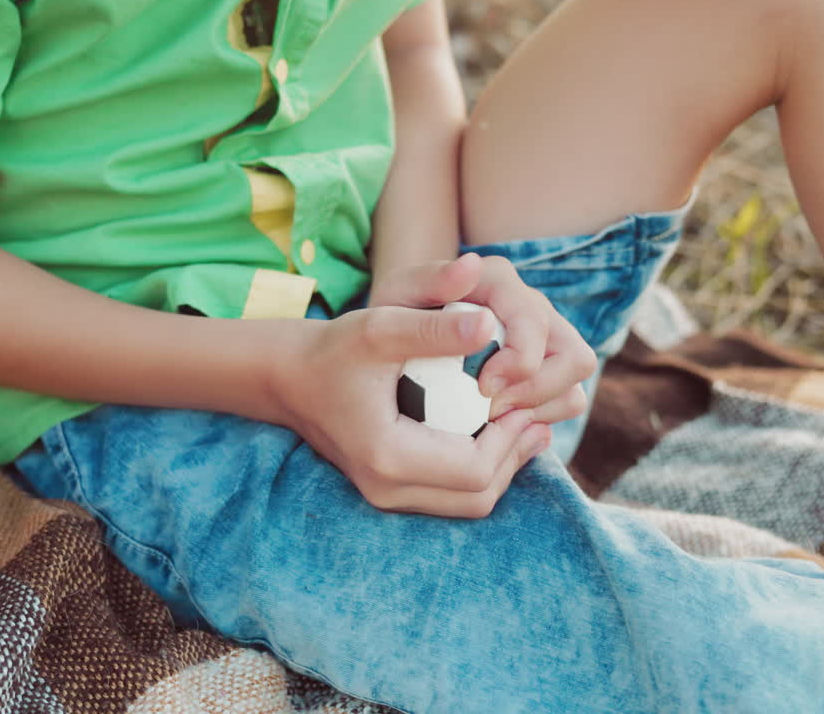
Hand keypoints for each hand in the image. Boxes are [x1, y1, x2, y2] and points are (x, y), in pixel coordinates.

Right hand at [272, 305, 550, 517]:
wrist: (288, 377)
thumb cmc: (332, 349)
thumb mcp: (381, 328)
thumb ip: (435, 328)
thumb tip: (490, 321)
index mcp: (387, 456)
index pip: (474, 469)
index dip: (509, 439)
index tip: (525, 402)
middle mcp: (385, 489)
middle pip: (477, 497)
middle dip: (513, 458)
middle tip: (534, 416)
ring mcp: (384, 496)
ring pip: (466, 503)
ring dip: (500, 467)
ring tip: (523, 425)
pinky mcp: (387, 491)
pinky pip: (449, 495)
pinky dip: (478, 470)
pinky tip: (492, 433)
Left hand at [369, 252, 596, 424]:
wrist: (377, 351)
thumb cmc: (382, 323)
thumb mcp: (393, 300)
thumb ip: (429, 279)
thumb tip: (473, 265)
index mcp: (499, 282)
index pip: (537, 323)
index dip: (521, 361)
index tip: (484, 389)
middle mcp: (530, 309)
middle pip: (575, 359)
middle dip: (537, 392)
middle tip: (489, 411)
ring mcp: (541, 345)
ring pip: (574, 388)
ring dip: (539, 411)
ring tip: (490, 421)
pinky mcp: (538, 378)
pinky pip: (560, 408)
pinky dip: (535, 423)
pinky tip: (494, 427)